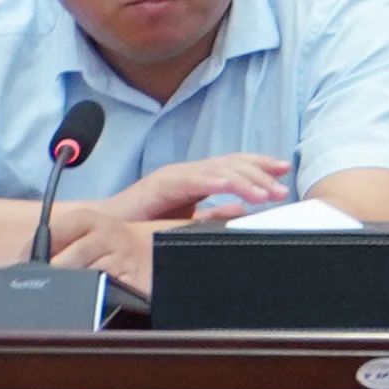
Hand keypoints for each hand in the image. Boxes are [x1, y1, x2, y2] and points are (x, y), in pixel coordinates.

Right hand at [48, 155, 278, 263]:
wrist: (105, 224)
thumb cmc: (142, 221)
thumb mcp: (186, 218)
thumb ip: (212, 213)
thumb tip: (240, 210)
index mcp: (196, 178)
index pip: (234, 166)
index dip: (259, 166)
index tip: (283, 172)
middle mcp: (188, 171)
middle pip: (231, 165)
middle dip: (260, 173)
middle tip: (282, 186)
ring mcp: (175, 175)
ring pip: (217, 171)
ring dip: (245, 181)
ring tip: (265, 192)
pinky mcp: (161, 185)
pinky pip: (192, 181)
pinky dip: (214, 182)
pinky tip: (232, 187)